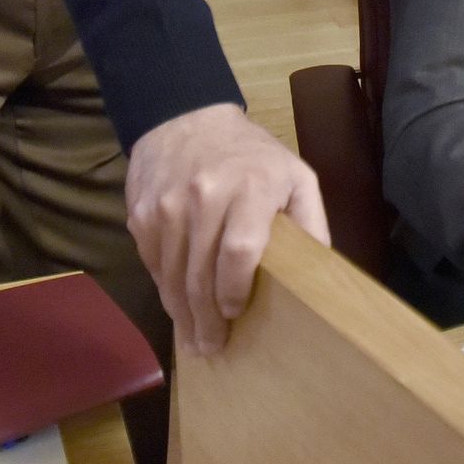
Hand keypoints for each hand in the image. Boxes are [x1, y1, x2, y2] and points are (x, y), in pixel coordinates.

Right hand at [126, 103, 329, 355]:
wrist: (184, 116)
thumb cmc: (251, 155)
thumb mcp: (295, 176)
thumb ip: (311, 221)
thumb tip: (322, 271)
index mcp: (250, 188)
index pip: (239, 251)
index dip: (235, 289)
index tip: (236, 313)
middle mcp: (204, 197)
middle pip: (200, 272)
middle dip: (205, 318)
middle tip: (211, 348)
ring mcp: (167, 206)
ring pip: (171, 274)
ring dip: (181, 313)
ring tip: (193, 340)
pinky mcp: (141, 213)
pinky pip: (152, 263)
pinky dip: (164, 288)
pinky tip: (176, 306)